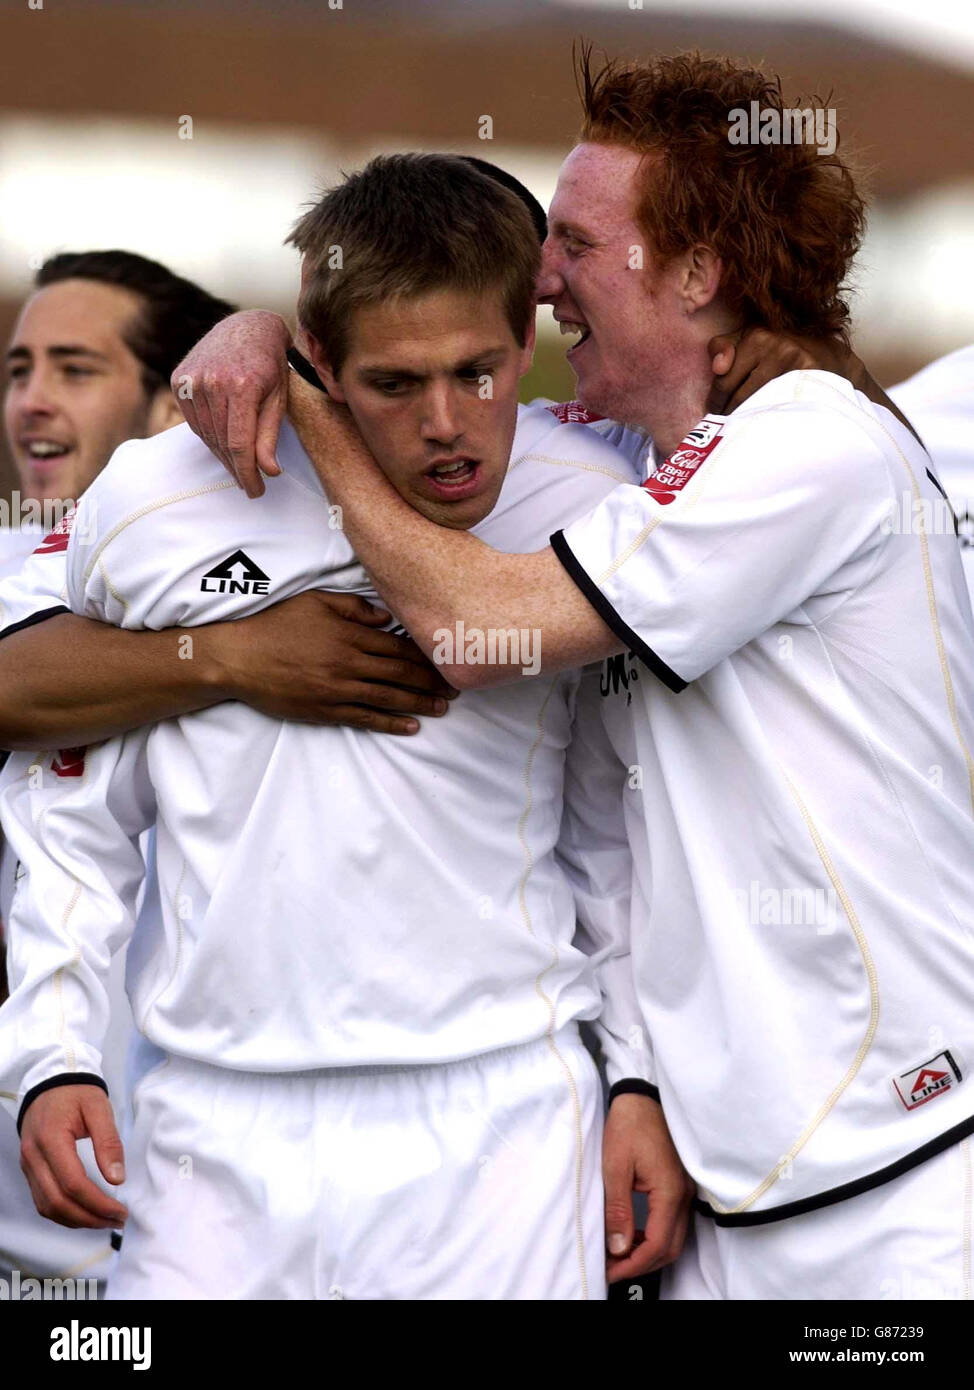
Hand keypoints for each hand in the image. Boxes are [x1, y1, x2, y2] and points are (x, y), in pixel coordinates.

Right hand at [20, 1085, 127, 1229]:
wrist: (50, 1080)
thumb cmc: (76, 1093)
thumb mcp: (98, 1108)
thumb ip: (109, 1142)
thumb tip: (118, 1178)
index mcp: (51, 1140)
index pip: (72, 1184)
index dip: (97, 1203)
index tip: (120, 1211)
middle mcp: (34, 1158)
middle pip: (57, 1203)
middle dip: (89, 1218)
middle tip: (116, 1220)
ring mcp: (28, 1165)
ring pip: (47, 1207)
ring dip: (76, 1220)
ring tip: (104, 1221)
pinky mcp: (30, 1169)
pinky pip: (42, 1200)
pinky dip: (63, 1213)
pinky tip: (84, 1213)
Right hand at [173, 309, 292, 497]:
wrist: (246, 327)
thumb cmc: (269, 365)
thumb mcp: (278, 399)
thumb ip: (270, 436)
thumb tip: (268, 471)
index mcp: (242, 386)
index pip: (240, 444)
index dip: (247, 473)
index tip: (255, 491)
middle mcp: (213, 381)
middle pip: (222, 442)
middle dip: (237, 469)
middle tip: (249, 485)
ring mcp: (192, 379)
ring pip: (206, 435)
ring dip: (222, 456)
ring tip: (238, 468)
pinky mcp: (179, 379)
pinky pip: (193, 421)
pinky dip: (208, 437)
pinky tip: (222, 444)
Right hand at [204, 589, 456, 734]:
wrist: (240, 659)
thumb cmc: (276, 626)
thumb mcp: (315, 602)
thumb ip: (354, 608)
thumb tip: (386, 618)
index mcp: (349, 634)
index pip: (398, 647)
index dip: (425, 655)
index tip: (447, 660)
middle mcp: (349, 663)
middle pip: (401, 674)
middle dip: (432, 681)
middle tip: (457, 687)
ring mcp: (338, 689)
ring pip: (389, 697)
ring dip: (420, 703)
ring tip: (444, 708)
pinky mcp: (325, 710)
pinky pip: (365, 718)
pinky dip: (391, 722)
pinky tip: (411, 726)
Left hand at [602, 1093, 693, 1282]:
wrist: (644, 1096)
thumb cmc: (629, 1126)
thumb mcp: (616, 1166)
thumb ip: (619, 1209)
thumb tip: (618, 1247)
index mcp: (669, 1192)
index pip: (656, 1244)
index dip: (633, 1264)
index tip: (610, 1271)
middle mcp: (683, 1196)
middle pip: (670, 1248)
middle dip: (642, 1264)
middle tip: (613, 1269)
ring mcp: (685, 1191)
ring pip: (674, 1238)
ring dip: (649, 1252)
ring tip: (620, 1254)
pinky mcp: (680, 1185)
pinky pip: (673, 1222)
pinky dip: (655, 1236)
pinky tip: (634, 1234)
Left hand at [707, 326, 866, 414]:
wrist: (833, 358)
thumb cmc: (784, 353)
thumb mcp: (753, 340)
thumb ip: (725, 346)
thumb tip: (717, 367)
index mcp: (755, 333)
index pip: (722, 379)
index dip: (716, 400)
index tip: (718, 410)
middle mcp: (773, 342)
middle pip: (735, 393)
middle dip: (727, 413)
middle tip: (728, 424)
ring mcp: (792, 359)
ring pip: (754, 402)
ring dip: (744, 420)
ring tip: (744, 427)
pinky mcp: (808, 374)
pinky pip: (776, 406)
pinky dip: (767, 418)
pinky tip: (767, 422)